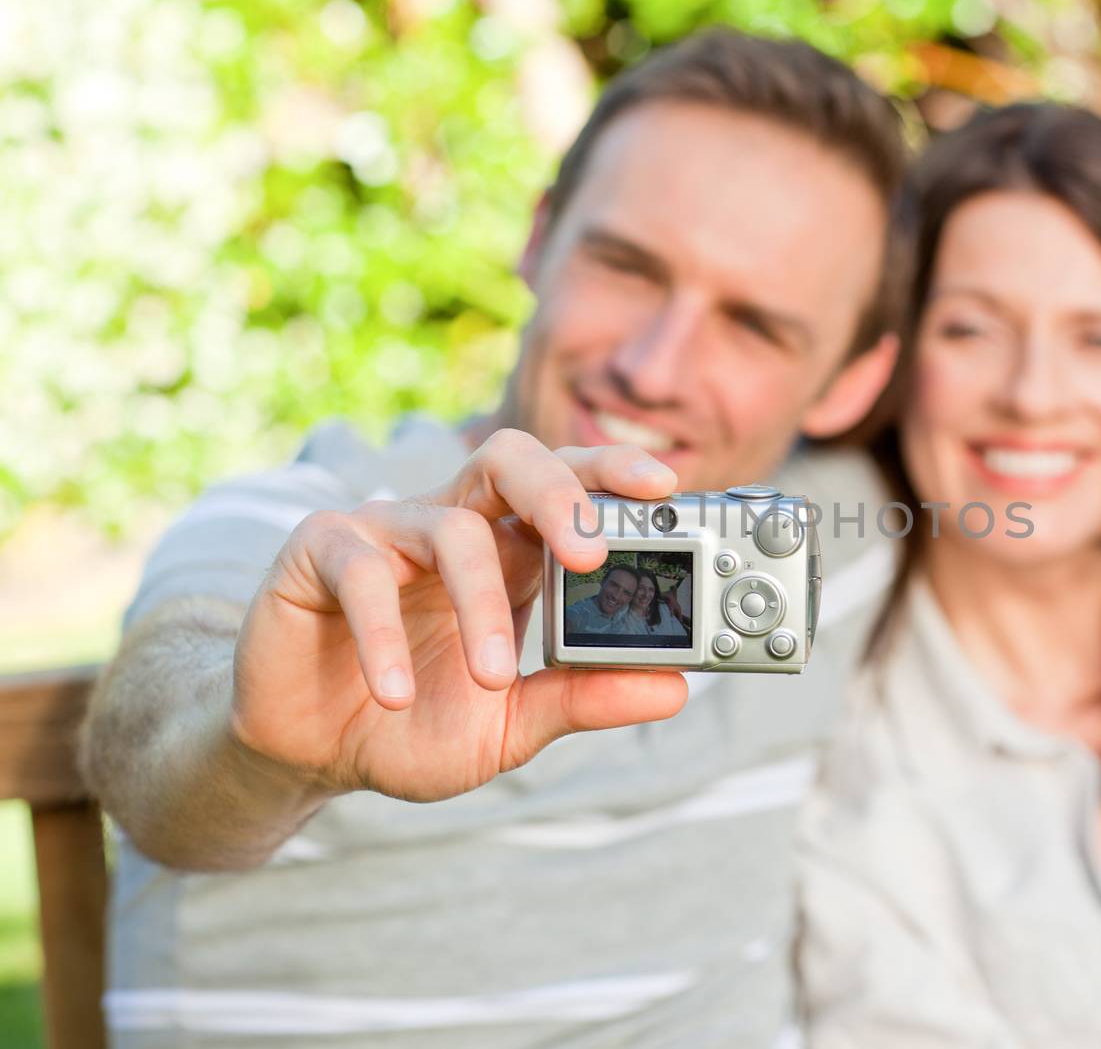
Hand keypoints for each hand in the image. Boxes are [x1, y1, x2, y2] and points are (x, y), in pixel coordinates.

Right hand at [231, 429, 687, 801]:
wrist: (312, 754)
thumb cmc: (415, 723)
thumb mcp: (511, 724)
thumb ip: (582, 700)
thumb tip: (675, 690)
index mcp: (510, 552)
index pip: (569, 485)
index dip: (612, 474)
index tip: (666, 489)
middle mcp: (453, 525)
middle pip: (511, 460)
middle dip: (558, 491)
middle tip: (589, 552)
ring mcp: (385, 531)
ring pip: (450, 529)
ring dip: (480, 605)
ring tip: (493, 678)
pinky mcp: (318, 552)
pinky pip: (359, 571)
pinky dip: (383, 634)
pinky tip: (395, 693)